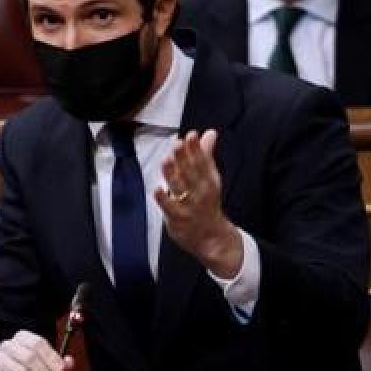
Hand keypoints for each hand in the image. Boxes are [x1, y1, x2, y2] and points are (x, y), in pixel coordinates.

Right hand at [0, 330, 74, 370]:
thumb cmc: (31, 370)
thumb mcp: (46, 365)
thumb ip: (59, 363)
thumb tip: (69, 362)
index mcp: (23, 337)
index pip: (38, 343)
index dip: (50, 357)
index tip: (60, 370)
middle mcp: (9, 346)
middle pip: (29, 357)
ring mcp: (0, 361)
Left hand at [154, 129, 242, 278]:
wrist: (212, 237)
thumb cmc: (207, 203)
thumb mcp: (210, 178)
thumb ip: (206, 154)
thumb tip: (210, 132)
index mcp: (209, 180)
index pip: (202, 162)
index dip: (196, 148)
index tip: (191, 135)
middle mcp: (200, 192)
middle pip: (191, 172)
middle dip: (184, 158)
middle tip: (177, 144)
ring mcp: (189, 206)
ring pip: (180, 187)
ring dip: (173, 174)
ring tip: (167, 160)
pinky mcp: (178, 218)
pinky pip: (170, 208)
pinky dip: (164, 199)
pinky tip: (157, 189)